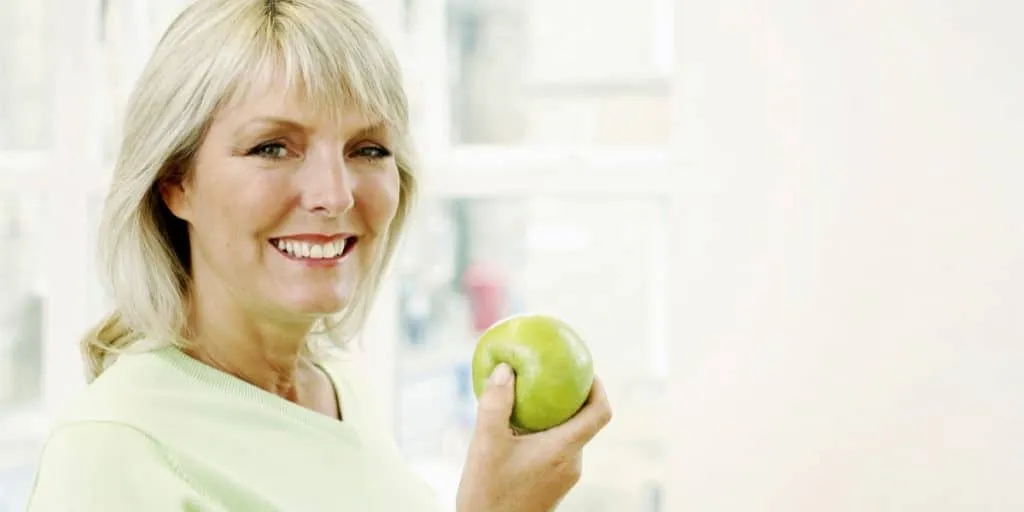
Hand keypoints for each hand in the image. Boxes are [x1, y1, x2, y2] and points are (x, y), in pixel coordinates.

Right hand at [456, 363, 612, 511]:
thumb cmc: (489, 495)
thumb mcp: (486, 445)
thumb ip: (496, 404)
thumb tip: (505, 369)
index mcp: (564, 449)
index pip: (600, 412)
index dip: (598, 387)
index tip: (584, 370)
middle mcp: (571, 463)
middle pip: (582, 421)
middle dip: (567, 398)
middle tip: (546, 378)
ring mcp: (563, 477)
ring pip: (566, 437)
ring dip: (550, 418)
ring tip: (524, 403)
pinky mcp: (552, 486)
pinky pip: (555, 452)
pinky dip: (542, 436)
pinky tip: (514, 432)